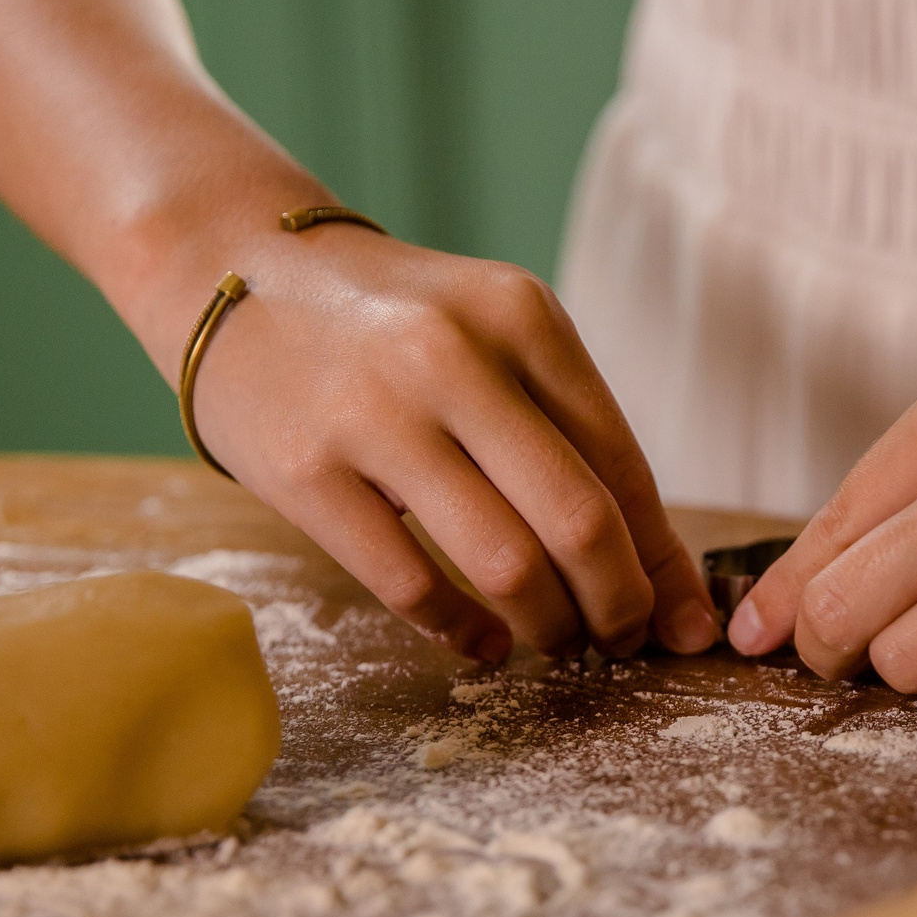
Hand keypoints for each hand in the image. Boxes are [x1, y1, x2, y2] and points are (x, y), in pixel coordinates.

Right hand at [184, 223, 718, 661]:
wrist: (235, 271)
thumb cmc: (392, 326)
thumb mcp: (491, 335)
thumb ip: (570, 431)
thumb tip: (661, 572)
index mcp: (523, 317)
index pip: (624, 466)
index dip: (664, 561)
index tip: (682, 621)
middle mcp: (453, 357)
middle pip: (579, 522)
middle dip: (620, 606)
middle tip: (622, 644)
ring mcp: (374, 415)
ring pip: (505, 564)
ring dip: (549, 627)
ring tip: (556, 643)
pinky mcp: (305, 472)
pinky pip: (410, 584)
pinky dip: (463, 632)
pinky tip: (482, 642)